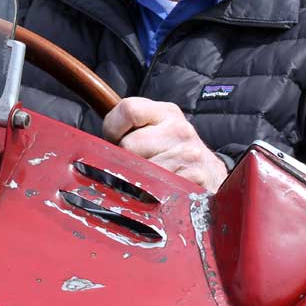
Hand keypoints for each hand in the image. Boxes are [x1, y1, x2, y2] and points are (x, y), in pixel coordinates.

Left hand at [101, 97, 227, 191]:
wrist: (212, 177)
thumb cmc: (173, 154)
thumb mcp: (157, 131)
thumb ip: (130, 128)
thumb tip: (94, 140)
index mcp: (166, 112)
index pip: (128, 109)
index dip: (113, 128)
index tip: (116, 140)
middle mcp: (180, 129)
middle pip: (129, 144)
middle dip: (127, 160)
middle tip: (141, 166)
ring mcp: (190, 154)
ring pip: (141, 171)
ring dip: (142, 182)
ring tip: (156, 179)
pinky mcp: (195, 178)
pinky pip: (158, 190)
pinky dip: (156, 196)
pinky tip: (167, 190)